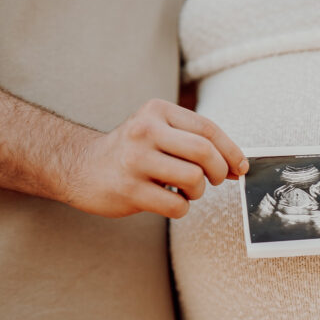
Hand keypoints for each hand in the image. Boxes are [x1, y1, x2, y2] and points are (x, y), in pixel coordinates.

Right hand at [61, 99, 247, 218]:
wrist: (79, 166)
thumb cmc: (131, 152)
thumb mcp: (158, 131)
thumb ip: (195, 141)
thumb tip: (238, 165)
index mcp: (157, 111)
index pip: (207, 129)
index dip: (231, 151)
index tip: (240, 167)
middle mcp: (145, 131)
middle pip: (204, 152)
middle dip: (219, 171)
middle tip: (214, 180)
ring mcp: (135, 160)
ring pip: (193, 178)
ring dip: (198, 191)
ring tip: (185, 190)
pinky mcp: (129, 190)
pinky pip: (176, 205)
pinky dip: (181, 208)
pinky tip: (169, 201)